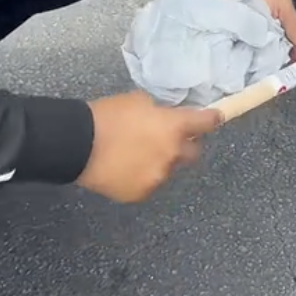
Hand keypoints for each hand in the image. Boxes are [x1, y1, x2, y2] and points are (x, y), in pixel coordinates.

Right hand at [79, 92, 221, 203]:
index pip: (207, 123)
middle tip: (165, 140)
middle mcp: (172, 154)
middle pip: (193, 153)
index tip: (216, 118)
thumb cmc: (108, 116)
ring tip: (133, 154)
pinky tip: (123, 168)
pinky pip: (149, 183)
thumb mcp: (138, 102)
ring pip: (167, 169)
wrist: (79, 144)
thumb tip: (164, 119)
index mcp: (174, 127)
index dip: (213, 119)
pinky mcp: (142, 193)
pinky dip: (141, 176)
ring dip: (159, 161)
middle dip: (184, 146)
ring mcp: (158, 176)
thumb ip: (158, 113)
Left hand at [192, 0, 295, 98]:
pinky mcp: (238, 49)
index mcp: (287, 26)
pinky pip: (252, 65)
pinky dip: (260, 74)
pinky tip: (268, 85)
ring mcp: (256, 45)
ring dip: (285, 78)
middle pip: (293, 61)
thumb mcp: (282, 5)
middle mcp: (273, 38)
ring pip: (274, 66)